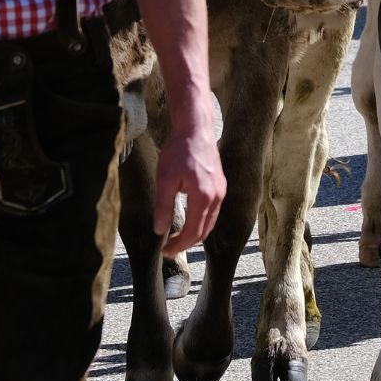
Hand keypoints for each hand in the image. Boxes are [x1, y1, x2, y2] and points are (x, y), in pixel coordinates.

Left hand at [155, 113, 223, 253]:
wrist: (196, 129)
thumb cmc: (179, 151)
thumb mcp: (165, 179)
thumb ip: (163, 207)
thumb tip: (159, 231)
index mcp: (203, 197)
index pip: (193, 231)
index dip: (179, 245)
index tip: (165, 251)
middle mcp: (217, 196)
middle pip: (204, 230)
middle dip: (187, 243)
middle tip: (169, 249)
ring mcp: (221, 190)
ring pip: (211, 222)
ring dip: (195, 233)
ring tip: (178, 238)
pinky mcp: (220, 184)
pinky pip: (213, 211)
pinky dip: (202, 221)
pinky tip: (190, 220)